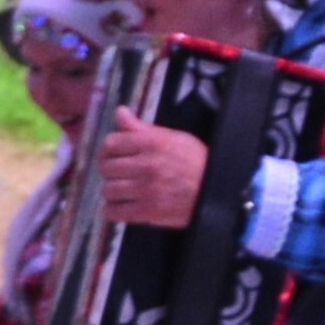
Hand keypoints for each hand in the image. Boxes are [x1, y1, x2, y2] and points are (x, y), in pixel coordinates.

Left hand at [95, 109, 209, 228]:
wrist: (218, 191)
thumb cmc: (197, 163)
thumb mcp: (174, 138)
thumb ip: (142, 128)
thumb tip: (120, 112)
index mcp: (152, 143)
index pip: (111, 143)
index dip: (108, 150)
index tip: (112, 156)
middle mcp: (146, 165)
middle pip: (106, 167)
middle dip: (110, 171)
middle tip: (119, 174)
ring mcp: (146, 189)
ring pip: (108, 190)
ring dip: (112, 191)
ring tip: (123, 190)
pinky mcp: (148, 211)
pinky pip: (114, 211)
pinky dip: (113, 210)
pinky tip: (121, 206)